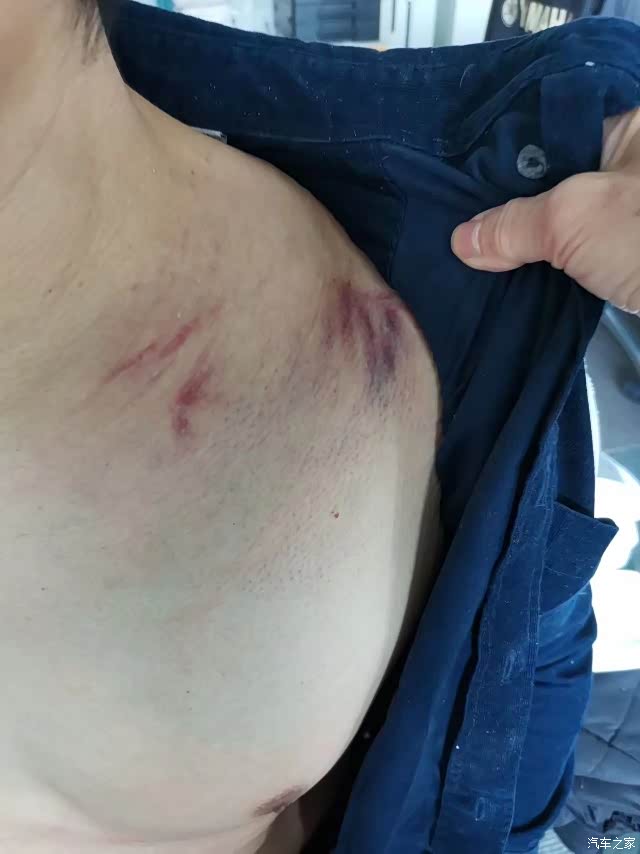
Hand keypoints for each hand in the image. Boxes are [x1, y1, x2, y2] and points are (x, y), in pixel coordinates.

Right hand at [451, 108, 639, 313]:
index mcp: (632, 129)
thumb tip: (463, 240)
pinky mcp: (637, 261)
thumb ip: (514, 224)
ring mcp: (637, 219)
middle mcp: (636, 169)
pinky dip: (561, 271)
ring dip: (537, 250)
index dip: (506, 171)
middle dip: (518, 217)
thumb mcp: (573, 219)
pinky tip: (527, 284)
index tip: (465, 202)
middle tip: (470, 240)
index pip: (553, 141)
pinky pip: (589, 258)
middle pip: (560, 186)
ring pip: (574, 227)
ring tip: (485, 264)